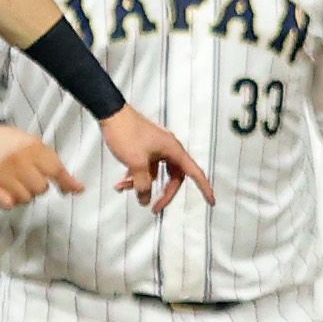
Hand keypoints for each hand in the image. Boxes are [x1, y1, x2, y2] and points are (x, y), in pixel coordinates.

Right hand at [0, 122, 80, 209]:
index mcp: (32, 149)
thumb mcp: (38, 147)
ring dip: (25, 194)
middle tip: (31, 178)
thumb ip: (57, 167)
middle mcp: (17, 161)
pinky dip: (11, 201)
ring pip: (25, 198)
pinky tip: (8, 191)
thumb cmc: (16, 144)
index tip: (76, 190)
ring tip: (18, 183)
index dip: (66, 183)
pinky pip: (9, 204)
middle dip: (39, 186)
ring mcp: (2, 173)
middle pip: (41, 188)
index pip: (55, 170)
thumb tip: (79, 188)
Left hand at [98, 106, 212, 210]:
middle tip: (154, 207)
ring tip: (126, 188)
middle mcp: (168, 149)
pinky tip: (123, 181)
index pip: (194, 172)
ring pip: (157, 174)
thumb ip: (142, 185)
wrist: (111, 114)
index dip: (205, 188)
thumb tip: (145, 199)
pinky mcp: (145, 148)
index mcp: (173, 150)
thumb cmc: (127, 132)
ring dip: (143, 183)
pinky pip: (146, 167)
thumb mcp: (136, 163)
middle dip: (163, 193)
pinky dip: (136, 176)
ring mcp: (156, 148)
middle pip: (174, 177)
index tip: (211, 201)